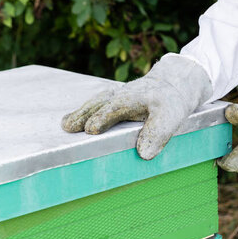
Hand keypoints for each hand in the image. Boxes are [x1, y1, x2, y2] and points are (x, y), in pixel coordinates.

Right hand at [61, 55, 211, 159]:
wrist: (171, 84)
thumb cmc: (169, 103)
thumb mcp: (170, 117)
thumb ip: (157, 133)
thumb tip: (143, 154)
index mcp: (133, 99)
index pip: (114, 109)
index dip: (102, 118)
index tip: (91, 130)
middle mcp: (119, 95)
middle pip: (98, 104)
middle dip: (83, 115)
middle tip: (68, 127)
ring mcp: (113, 95)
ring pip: (94, 103)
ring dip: (79, 113)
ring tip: (66, 125)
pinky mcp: (111, 98)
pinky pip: (95, 103)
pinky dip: (84, 110)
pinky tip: (74, 120)